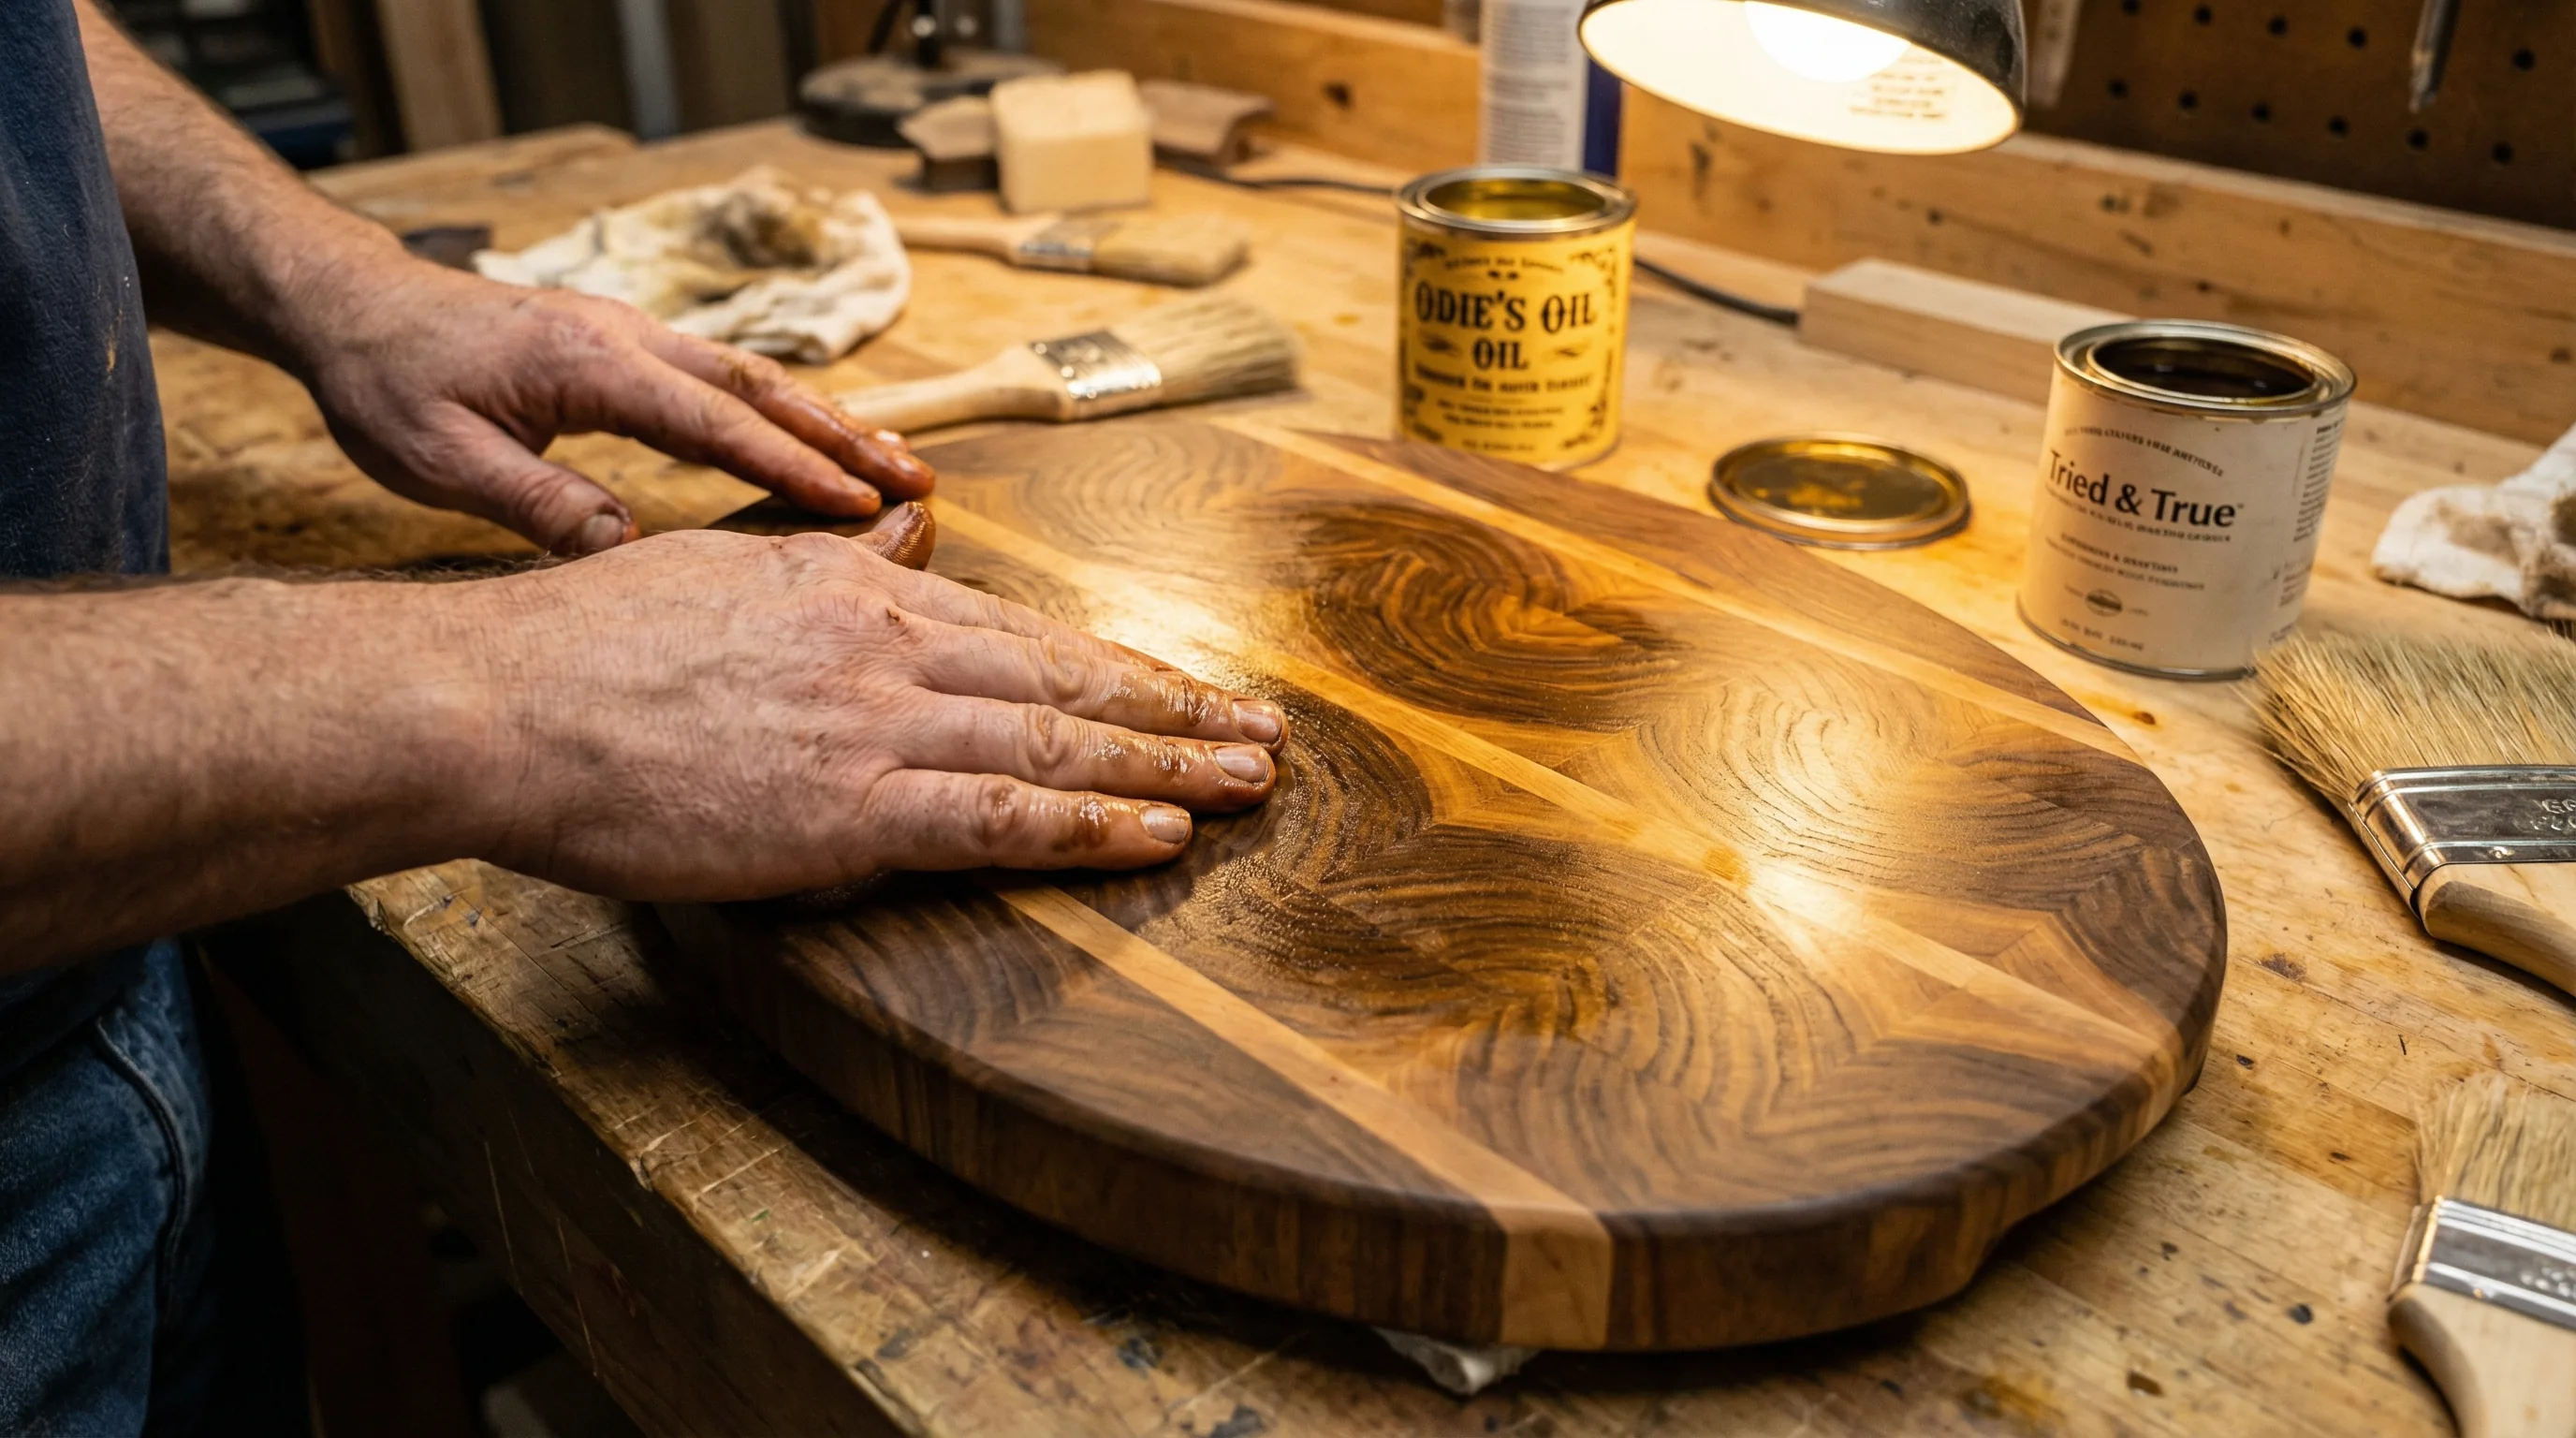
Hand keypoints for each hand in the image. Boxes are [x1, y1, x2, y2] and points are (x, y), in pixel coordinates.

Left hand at [290, 256, 932, 554]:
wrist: (352, 308)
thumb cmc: (387, 385)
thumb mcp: (440, 462)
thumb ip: (537, 504)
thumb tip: (627, 554)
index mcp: (589, 366)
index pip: (713, 423)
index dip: (790, 468)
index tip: (858, 506)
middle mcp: (626, 338)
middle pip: (758, 387)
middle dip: (843, 436)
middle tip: (917, 479)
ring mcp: (630, 334)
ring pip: (750, 375)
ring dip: (825, 419)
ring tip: (894, 463)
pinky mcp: (625, 344)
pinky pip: (722, 375)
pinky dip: (780, 408)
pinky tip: (815, 438)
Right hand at [452, 520, 1285, 896]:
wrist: (501, 701)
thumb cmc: (589, 644)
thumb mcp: (724, 565)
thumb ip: (832, 558)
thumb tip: (914, 535)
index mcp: (857, 588)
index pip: (1025, 627)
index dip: (1121, 666)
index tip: (1189, 688)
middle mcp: (888, 645)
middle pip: (1068, 676)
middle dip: (1179, 711)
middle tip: (1267, 735)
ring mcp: (873, 724)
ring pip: (1055, 739)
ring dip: (1166, 766)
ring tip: (1249, 784)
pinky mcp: (844, 808)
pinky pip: (997, 815)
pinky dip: (1088, 825)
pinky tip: (1157, 835)